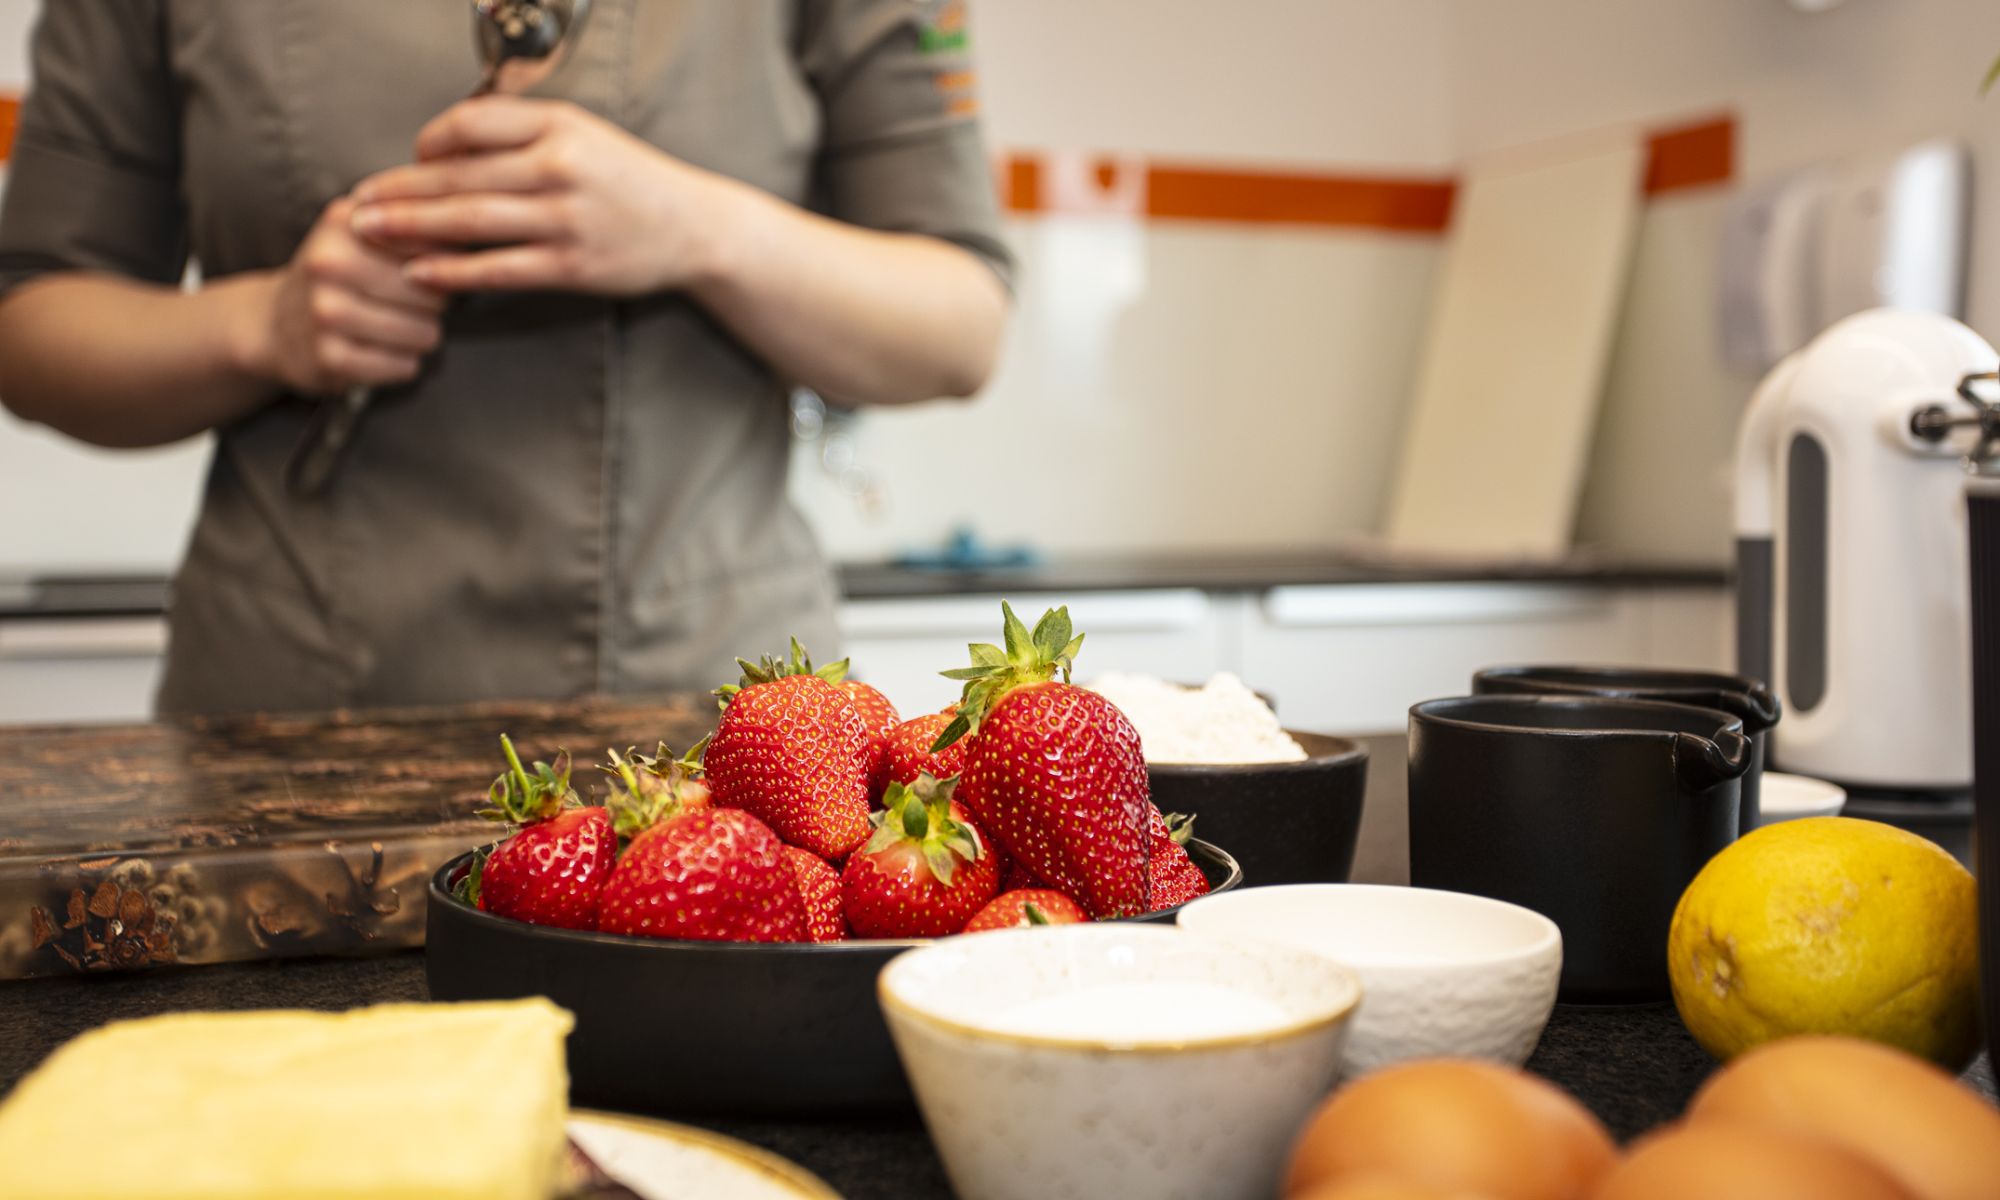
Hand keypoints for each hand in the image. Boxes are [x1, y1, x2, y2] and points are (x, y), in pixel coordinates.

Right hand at [246, 196, 445, 393]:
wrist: (275, 323)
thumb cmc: (339, 276)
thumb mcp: (366, 234)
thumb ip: (416, 224)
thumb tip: (473, 233)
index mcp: (344, 222)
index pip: (432, 244)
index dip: (444, 263)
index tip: (431, 268)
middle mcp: (329, 262)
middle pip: (434, 293)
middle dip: (434, 304)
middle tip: (408, 303)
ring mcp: (326, 312)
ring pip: (425, 333)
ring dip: (420, 336)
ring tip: (392, 326)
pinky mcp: (330, 357)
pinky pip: (404, 366)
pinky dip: (401, 363)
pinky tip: (378, 351)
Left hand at [349, 96, 735, 296]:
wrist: (695, 228)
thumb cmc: (632, 183)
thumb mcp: (584, 136)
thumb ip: (523, 134)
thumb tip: (448, 146)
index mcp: (560, 126)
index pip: (470, 123)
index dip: (429, 142)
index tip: (410, 160)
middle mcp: (561, 167)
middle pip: (458, 174)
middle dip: (398, 189)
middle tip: (357, 201)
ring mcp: (566, 219)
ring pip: (469, 221)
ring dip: (411, 228)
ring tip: (371, 232)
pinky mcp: (571, 265)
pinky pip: (497, 268)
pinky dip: (453, 272)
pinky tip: (420, 273)